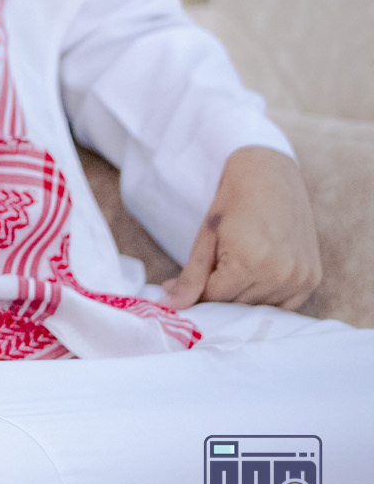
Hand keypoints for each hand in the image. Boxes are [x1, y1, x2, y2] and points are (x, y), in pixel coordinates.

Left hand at [161, 146, 321, 310]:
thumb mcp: (206, 238)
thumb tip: (172, 306)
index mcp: (249, 262)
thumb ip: (191, 276)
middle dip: (217, 296)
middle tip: (208, 276)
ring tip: (233, 270)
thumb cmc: (233, 204)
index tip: (182, 286)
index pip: (214, 298)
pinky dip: (266, 299)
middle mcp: (279, 274)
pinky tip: (255, 280)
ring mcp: (300, 277)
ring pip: (259, 307)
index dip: (196, 293)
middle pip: (237, 306)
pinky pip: (285, 305)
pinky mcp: (312, 278)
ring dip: (242, 298)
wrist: (270, 176)